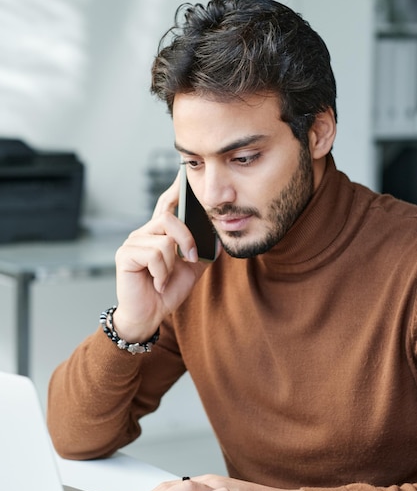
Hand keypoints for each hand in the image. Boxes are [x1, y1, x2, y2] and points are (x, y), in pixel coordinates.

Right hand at [113, 172, 210, 341]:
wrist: (149, 315)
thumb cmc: (166, 292)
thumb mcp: (192, 270)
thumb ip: (203, 253)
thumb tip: (218, 238)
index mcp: (159, 233)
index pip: (167, 204)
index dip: (175, 189)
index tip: (184, 174)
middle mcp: (144, 233)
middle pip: (170, 218)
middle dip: (187, 240)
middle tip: (190, 259)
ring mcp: (132, 243)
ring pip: (165, 241)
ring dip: (171, 265)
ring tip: (164, 279)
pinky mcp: (125, 255)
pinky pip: (154, 254)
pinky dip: (161, 273)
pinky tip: (156, 282)